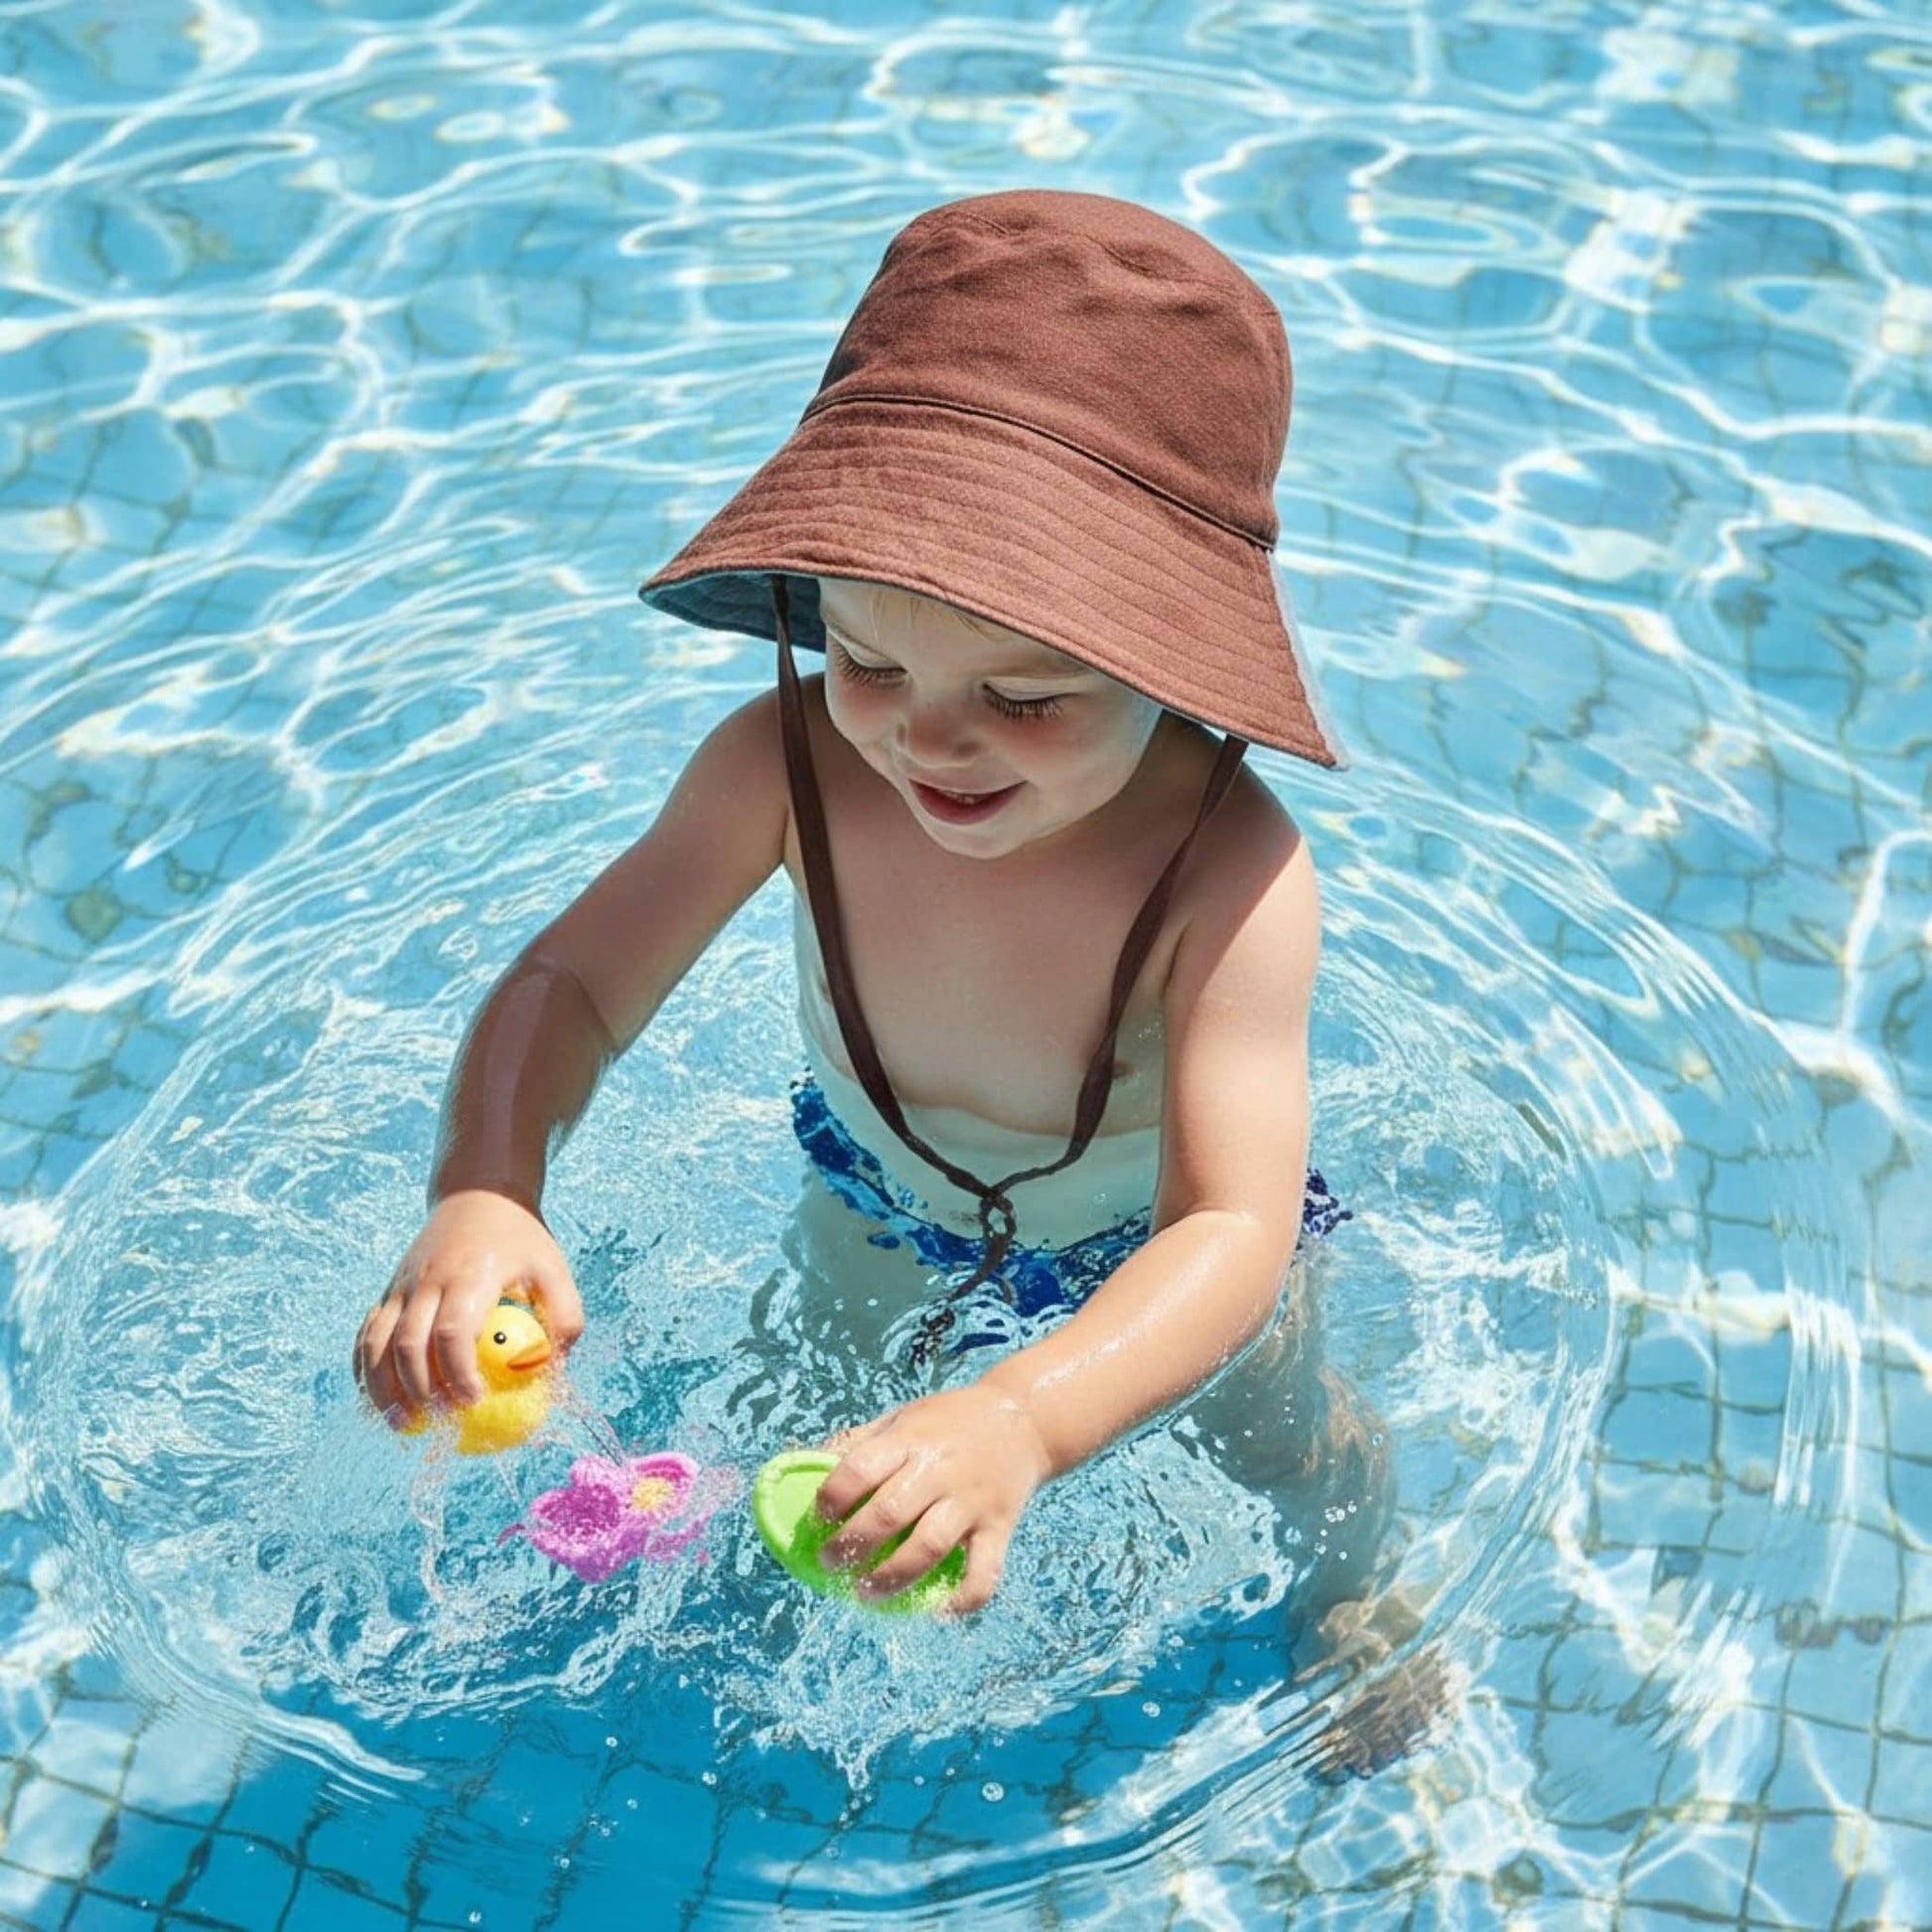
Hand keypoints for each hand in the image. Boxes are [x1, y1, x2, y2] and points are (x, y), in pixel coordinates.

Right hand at [354, 1190, 582, 1426]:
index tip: (474, 1404)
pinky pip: (367, 1335)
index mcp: (468, 1276)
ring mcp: (400, 1286)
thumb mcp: (554, 1268)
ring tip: (402, 1426)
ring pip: (376, 1343)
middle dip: (418, 1391)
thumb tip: (555, 1370)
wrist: (477, 1194)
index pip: (452, 1333)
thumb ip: (564, 1316)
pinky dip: (365, 1371)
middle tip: (439, 1423)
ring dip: (382, 1389)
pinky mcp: (387, 1291)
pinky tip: (379, 1401)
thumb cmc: (520, 1239)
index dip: (458, 1374)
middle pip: (408, 1344)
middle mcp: (426, 1281)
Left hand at [814, 1381, 1052, 1613]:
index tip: (818, 1518)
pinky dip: (961, 1600)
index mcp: (911, 1440)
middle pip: (888, 1514)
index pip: (860, 1470)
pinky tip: (935, 1611)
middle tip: (831, 1563)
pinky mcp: (999, 1528)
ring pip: (928, 1547)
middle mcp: (940, 1471)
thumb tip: (806, 1461)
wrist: (1022, 1420)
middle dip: (850, 1545)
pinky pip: (983, 1573)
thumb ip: (860, 1441)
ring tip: (865, 1592)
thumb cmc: (950, 1421)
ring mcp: (972, 1502)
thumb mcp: (903, 1417)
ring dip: (890, 1577)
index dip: (830, 1498)